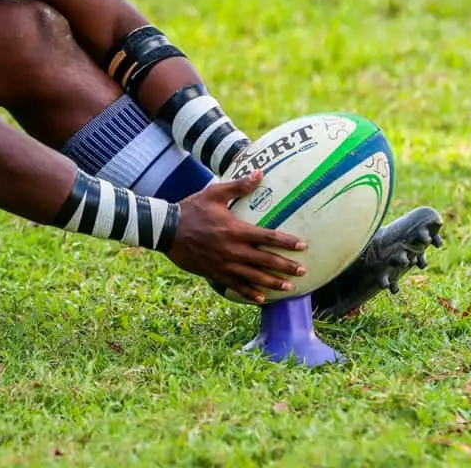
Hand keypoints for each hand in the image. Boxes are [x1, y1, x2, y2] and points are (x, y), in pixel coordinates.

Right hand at [166, 171, 307, 303]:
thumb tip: (259, 173)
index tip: (303, 245)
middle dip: (286, 266)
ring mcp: (224, 264)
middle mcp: (233, 250)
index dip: (287, 242)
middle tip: (303, 270)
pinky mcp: (215, 273)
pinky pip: (236, 286)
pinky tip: (261, 298)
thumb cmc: (192, 209)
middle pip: (265, 260)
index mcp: (236, 230)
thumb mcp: (214, 193)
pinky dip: (250, 292)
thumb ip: (238, 186)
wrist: (167, 230)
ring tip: (289, 287)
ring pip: (254, 277)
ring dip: (273, 282)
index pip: (268, 237)